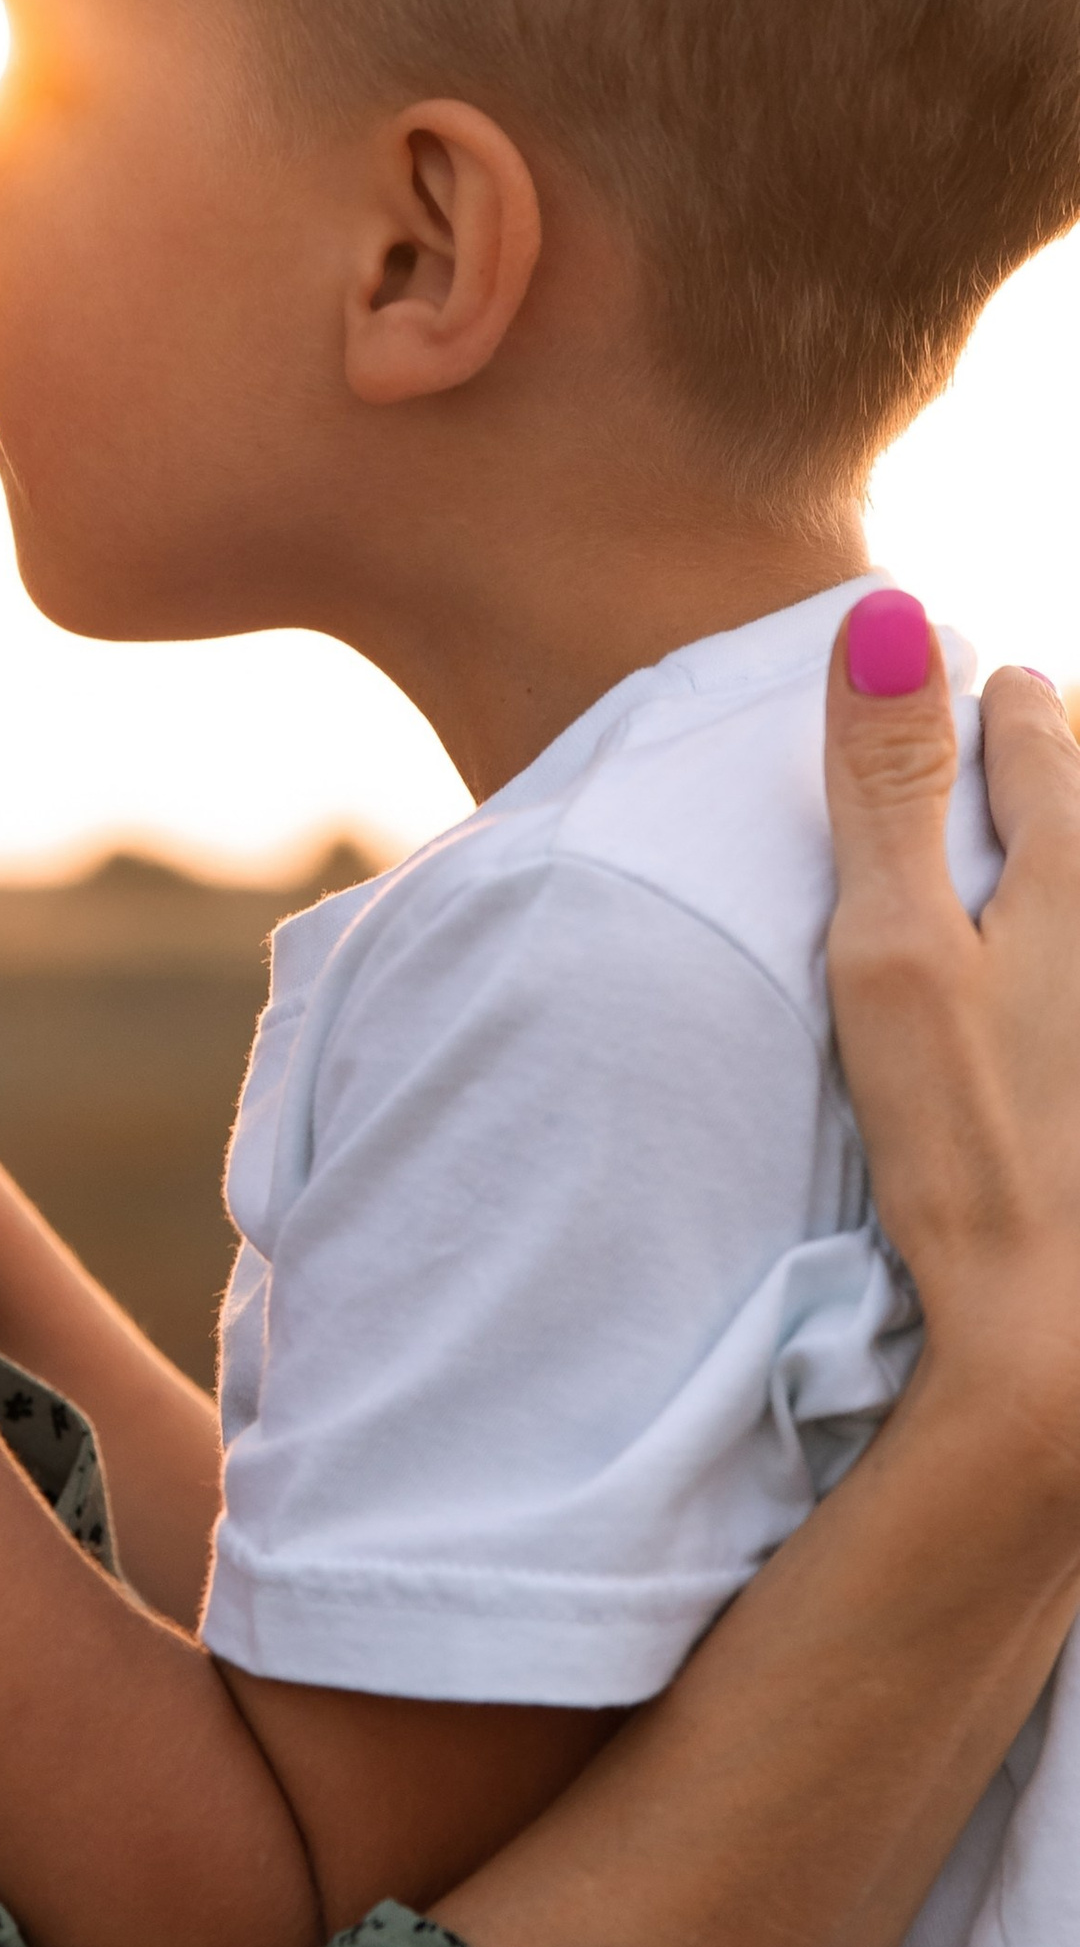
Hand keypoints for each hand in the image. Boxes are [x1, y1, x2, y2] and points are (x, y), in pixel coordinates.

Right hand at [825, 612, 1079, 1434]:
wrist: (1069, 1333)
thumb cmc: (972, 1142)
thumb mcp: (892, 953)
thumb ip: (884, 786)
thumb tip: (888, 613)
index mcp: (1074, 870)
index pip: (1037, 733)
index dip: (1000, 706)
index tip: (990, 692)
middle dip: (1063, 779)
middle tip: (1027, 755)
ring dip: (1069, 873)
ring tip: (1044, 895)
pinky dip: (1064, 976)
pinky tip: (1048, 1009)